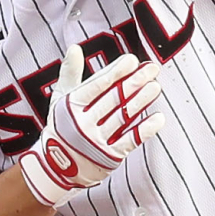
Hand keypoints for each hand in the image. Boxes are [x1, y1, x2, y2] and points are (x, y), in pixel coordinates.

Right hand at [20, 44, 164, 208]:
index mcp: (71, 107)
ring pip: (123, 117)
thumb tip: (74, 48)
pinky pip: (130, 141)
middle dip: (134, 82)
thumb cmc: (62, 127)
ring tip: (156, 87)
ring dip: (142, 101)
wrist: (55, 168)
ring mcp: (96, 142)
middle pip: (113, 99)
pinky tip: (159, 118)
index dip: (115, 72)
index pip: (96, 86)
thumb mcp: (60, 100)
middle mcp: (82, 124)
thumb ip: (70, 74)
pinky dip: (145, 129)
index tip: (132, 60)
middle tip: (152, 68)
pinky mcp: (109, 157)